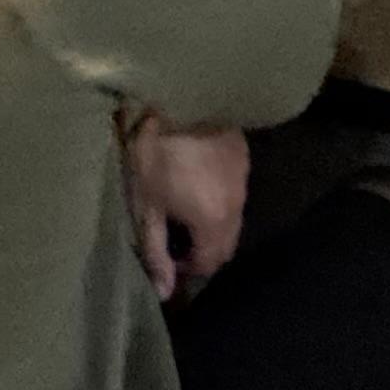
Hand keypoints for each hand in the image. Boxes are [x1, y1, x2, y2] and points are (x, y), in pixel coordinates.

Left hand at [121, 116, 249, 299]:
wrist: (178, 96)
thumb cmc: (153, 154)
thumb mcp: (145, 205)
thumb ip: (156, 252)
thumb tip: (164, 293)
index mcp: (213, 223)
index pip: (209, 264)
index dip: (187, 267)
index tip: (167, 256)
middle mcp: (237, 206)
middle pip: (226, 244)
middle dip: (203, 249)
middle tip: (175, 236)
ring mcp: (244, 179)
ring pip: (233, 217)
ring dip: (212, 223)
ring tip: (184, 207)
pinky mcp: (244, 156)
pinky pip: (235, 190)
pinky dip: (219, 196)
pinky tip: (198, 179)